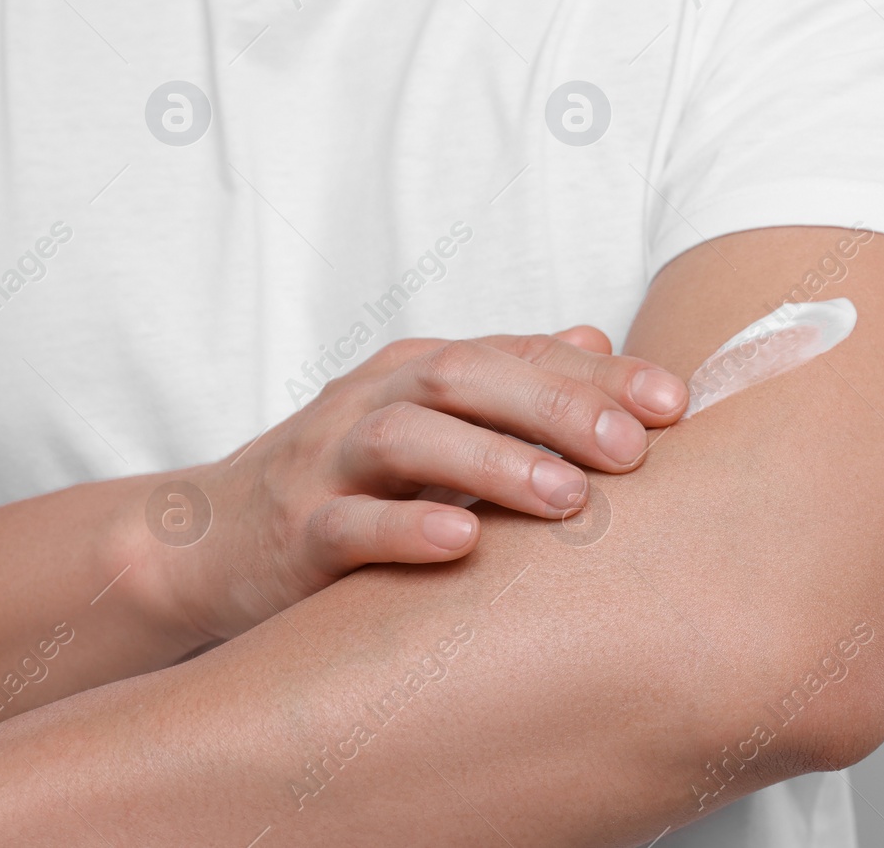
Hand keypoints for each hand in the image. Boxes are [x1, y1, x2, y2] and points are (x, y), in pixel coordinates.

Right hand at [154, 326, 685, 644]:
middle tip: (633, 449)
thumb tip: (599, 340)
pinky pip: (348, 525)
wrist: (209, 542)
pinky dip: (405, 530)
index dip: (596, 374)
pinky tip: (463, 543)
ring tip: (569, 498)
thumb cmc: (350, 480)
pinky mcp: (294, 533)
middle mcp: (374, 401)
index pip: (516, 353)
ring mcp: (328, 463)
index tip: (674, 403)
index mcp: (419, 372)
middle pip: (465, 378)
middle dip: (556, 407)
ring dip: (494, 463)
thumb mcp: (431, 420)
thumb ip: (512, 383)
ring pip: (407, 441)